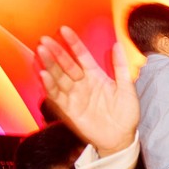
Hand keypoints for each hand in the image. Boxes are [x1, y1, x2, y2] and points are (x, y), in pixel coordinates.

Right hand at [36, 27, 138, 155]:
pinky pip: (57, 96)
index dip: (73, 43)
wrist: (122, 138)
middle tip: (45, 39)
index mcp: (95, 75)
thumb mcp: (127, 90)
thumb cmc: (126, 114)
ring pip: (59, 77)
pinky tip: (43, 75)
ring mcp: (75, 95)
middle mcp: (82, 83)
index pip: (82, 55)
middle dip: (56, 52)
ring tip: (41, 52)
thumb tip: (117, 45)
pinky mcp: (69, 109)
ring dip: (50, 65)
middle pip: (66, 64)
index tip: (64, 30)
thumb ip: (120, 68)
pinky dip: (50, 86)